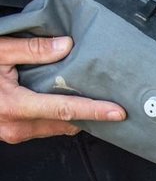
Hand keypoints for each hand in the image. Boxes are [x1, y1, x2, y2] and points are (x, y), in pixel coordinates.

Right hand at [0, 36, 126, 143]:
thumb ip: (32, 50)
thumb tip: (66, 46)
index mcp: (13, 106)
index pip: (64, 110)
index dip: (94, 111)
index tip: (117, 112)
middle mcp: (16, 126)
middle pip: (66, 123)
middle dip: (90, 115)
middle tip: (111, 101)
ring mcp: (14, 134)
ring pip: (57, 128)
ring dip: (74, 117)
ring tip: (90, 98)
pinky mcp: (13, 135)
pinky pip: (45, 128)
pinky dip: (58, 117)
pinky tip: (64, 101)